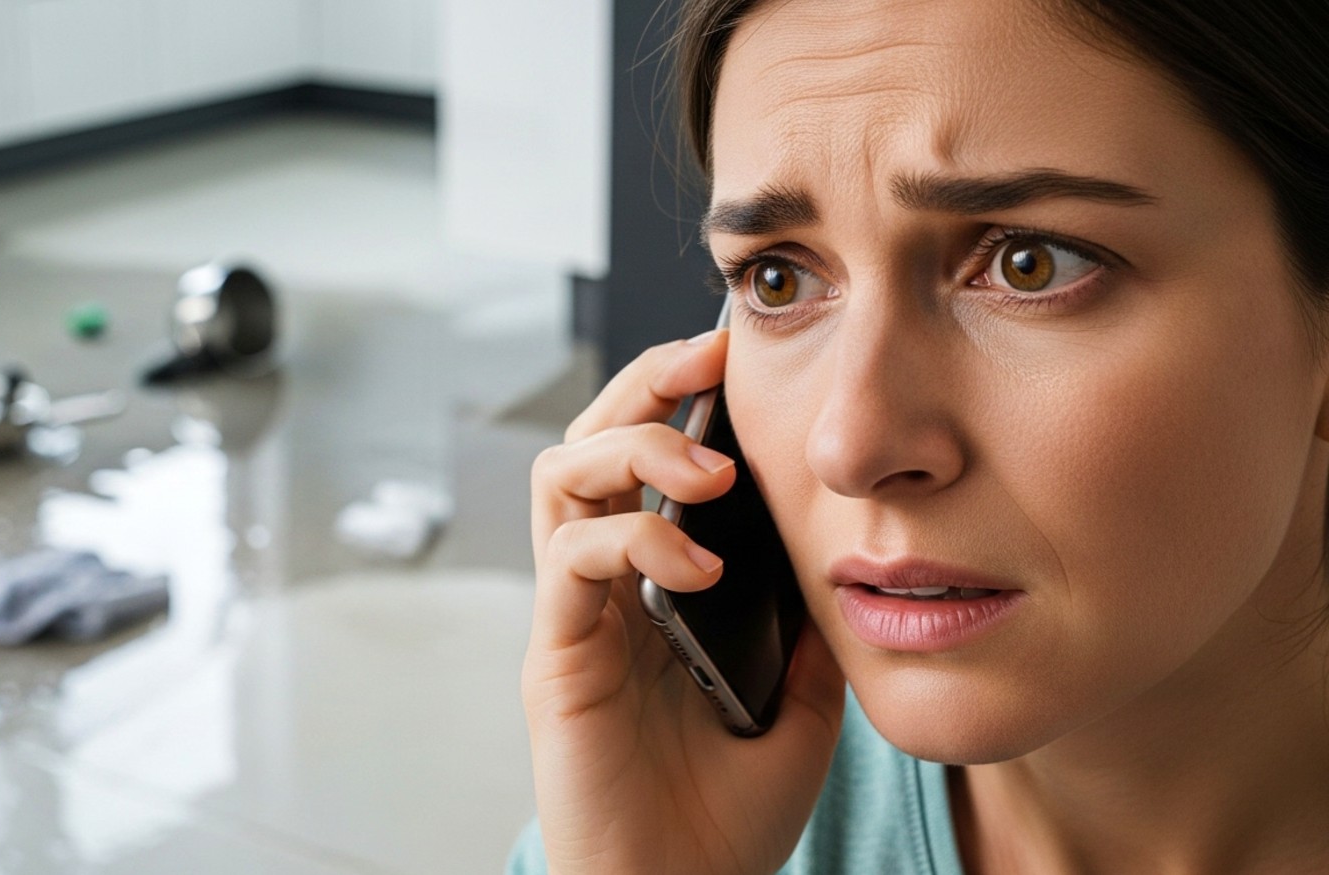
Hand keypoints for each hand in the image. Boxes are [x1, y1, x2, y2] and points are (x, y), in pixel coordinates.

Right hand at [524, 328, 846, 874]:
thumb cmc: (728, 813)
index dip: (680, 397)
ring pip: (562, 477)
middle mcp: (601, 588)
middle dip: (643, 385)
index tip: (738, 358)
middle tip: (706, 361)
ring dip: (634, 446)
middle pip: (589, 442)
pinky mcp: (557, 657)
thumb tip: (840, 539)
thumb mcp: (799, 697)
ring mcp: (574, 617)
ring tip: (708, 471)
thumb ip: (804, 618)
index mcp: (651, 588)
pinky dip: (634, 537)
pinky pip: (571, 559)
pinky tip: (697, 567)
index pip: (646, 461)